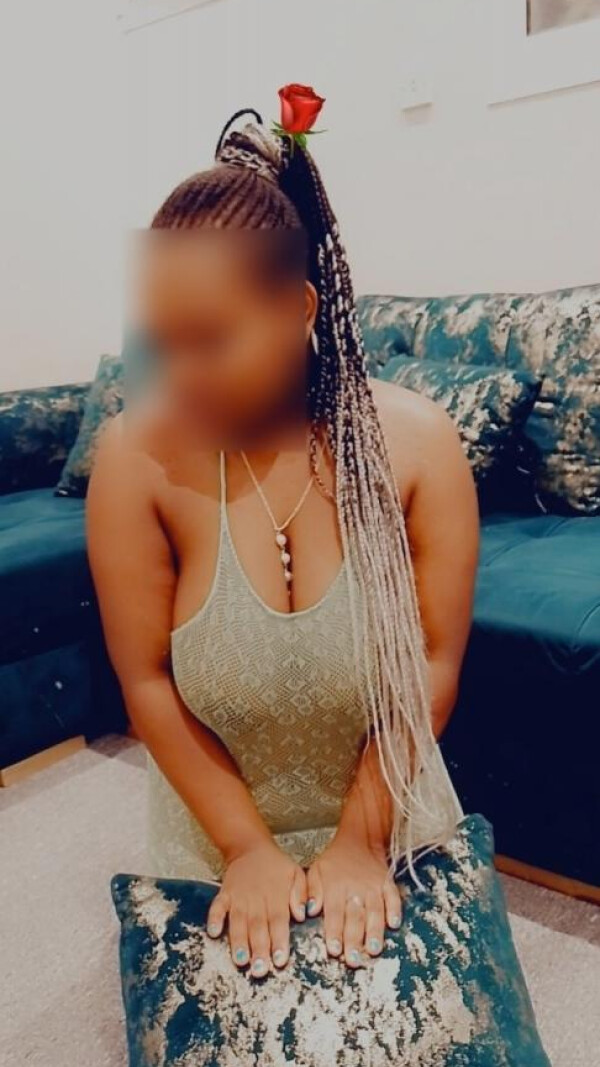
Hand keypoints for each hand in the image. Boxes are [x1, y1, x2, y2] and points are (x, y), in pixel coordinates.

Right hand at [205, 839, 307, 978]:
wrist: (251, 847)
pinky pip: (217, 907)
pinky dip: (214, 919)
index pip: (278, 921)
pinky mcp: (224, 894)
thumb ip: (301, 893)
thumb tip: (302, 914)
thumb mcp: (296, 873)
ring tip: (241, 961)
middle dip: (259, 950)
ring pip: (238, 921)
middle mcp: (256, 899)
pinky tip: (213, 933)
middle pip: (258, 927)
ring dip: (239, 941)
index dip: (279, 941)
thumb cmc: (276, 866)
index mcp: (276, 896)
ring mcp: (238, 897)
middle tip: (260, 970)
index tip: (280, 961)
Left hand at [305, 832, 402, 967]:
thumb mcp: (316, 870)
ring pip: (375, 911)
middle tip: (353, 959)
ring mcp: (373, 886)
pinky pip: (393, 897)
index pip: (334, 912)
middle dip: (354, 940)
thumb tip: (309, 911)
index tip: (334, 951)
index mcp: (335, 886)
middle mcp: (355, 888)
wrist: (359, 839)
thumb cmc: (335, 861)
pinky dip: (394, 910)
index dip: (334, 932)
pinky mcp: (387, 883)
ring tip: (374, 950)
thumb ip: (311, 891)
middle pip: (355, 917)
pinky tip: (394, 924)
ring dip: (375, 931)